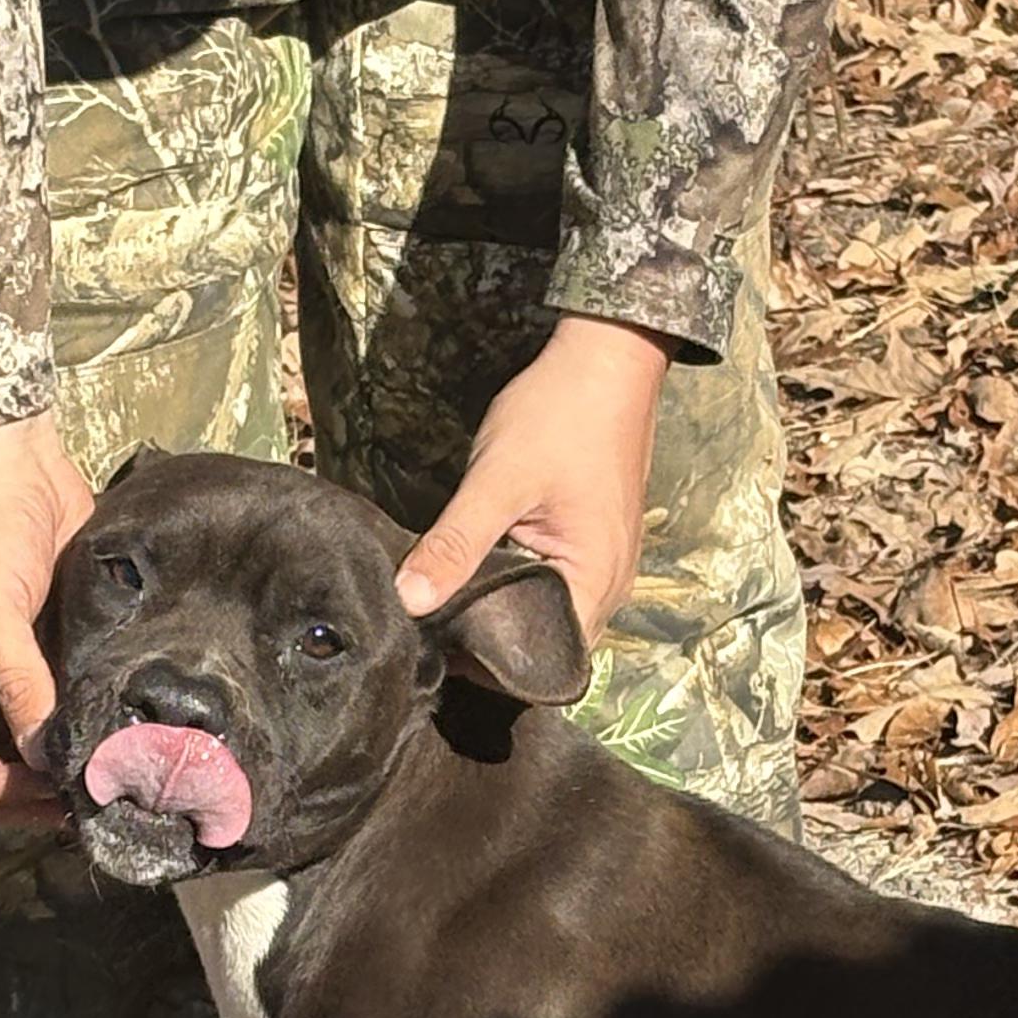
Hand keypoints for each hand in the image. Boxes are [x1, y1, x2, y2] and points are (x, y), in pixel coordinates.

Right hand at [0, 414, 93, 817]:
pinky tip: (134, 730)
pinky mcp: (58, 655)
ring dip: (75, 766)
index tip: (46, 783)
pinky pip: (73, 709)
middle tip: (99, 791)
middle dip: (41, 794)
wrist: (12, 458)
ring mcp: (18, 678)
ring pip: (42, 751)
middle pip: (0, 778)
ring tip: (122, 770)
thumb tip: (48, 752)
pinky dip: (97, 727)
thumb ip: (18, 680)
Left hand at [393, 313, 672, 638]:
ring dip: (498, 608)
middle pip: (540, 642)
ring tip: (445, 597)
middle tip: (428, 624)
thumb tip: (408, 601)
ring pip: (542, 613)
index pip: (537, 661)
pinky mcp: (590, 543)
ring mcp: (604, 566)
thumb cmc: (562, 413)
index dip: (484, 661)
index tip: (433, 647)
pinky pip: (550, 584)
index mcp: (595, 584)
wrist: (606, 356)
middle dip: (486, 638)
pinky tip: (476, 568)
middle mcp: (609, 588)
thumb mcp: (497, 481)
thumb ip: (454, 545)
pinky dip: (513, 582)